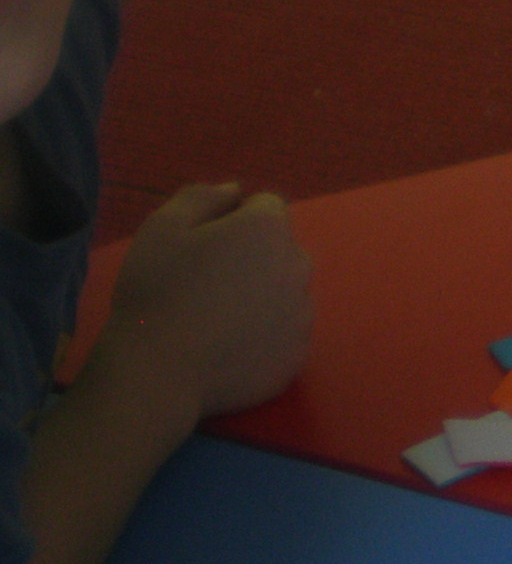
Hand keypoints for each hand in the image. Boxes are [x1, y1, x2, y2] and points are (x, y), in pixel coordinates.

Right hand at [96, 183, 313, 423]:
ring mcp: (303, 312)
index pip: (264, 207)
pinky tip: (229, 347)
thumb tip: (236, 189)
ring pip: (286, 290)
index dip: (232, 222)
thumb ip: (201, 197)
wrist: (158, 374)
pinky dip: (265, 335)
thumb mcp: (161, 229)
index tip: (201, 248)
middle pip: (280, 248)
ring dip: (262, 295)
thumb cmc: (156, 293)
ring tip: (216, 320)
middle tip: (207, 284)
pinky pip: (285, 332)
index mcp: (269, 228)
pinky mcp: (298, 353)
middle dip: (253, 257)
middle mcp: (298, 263)